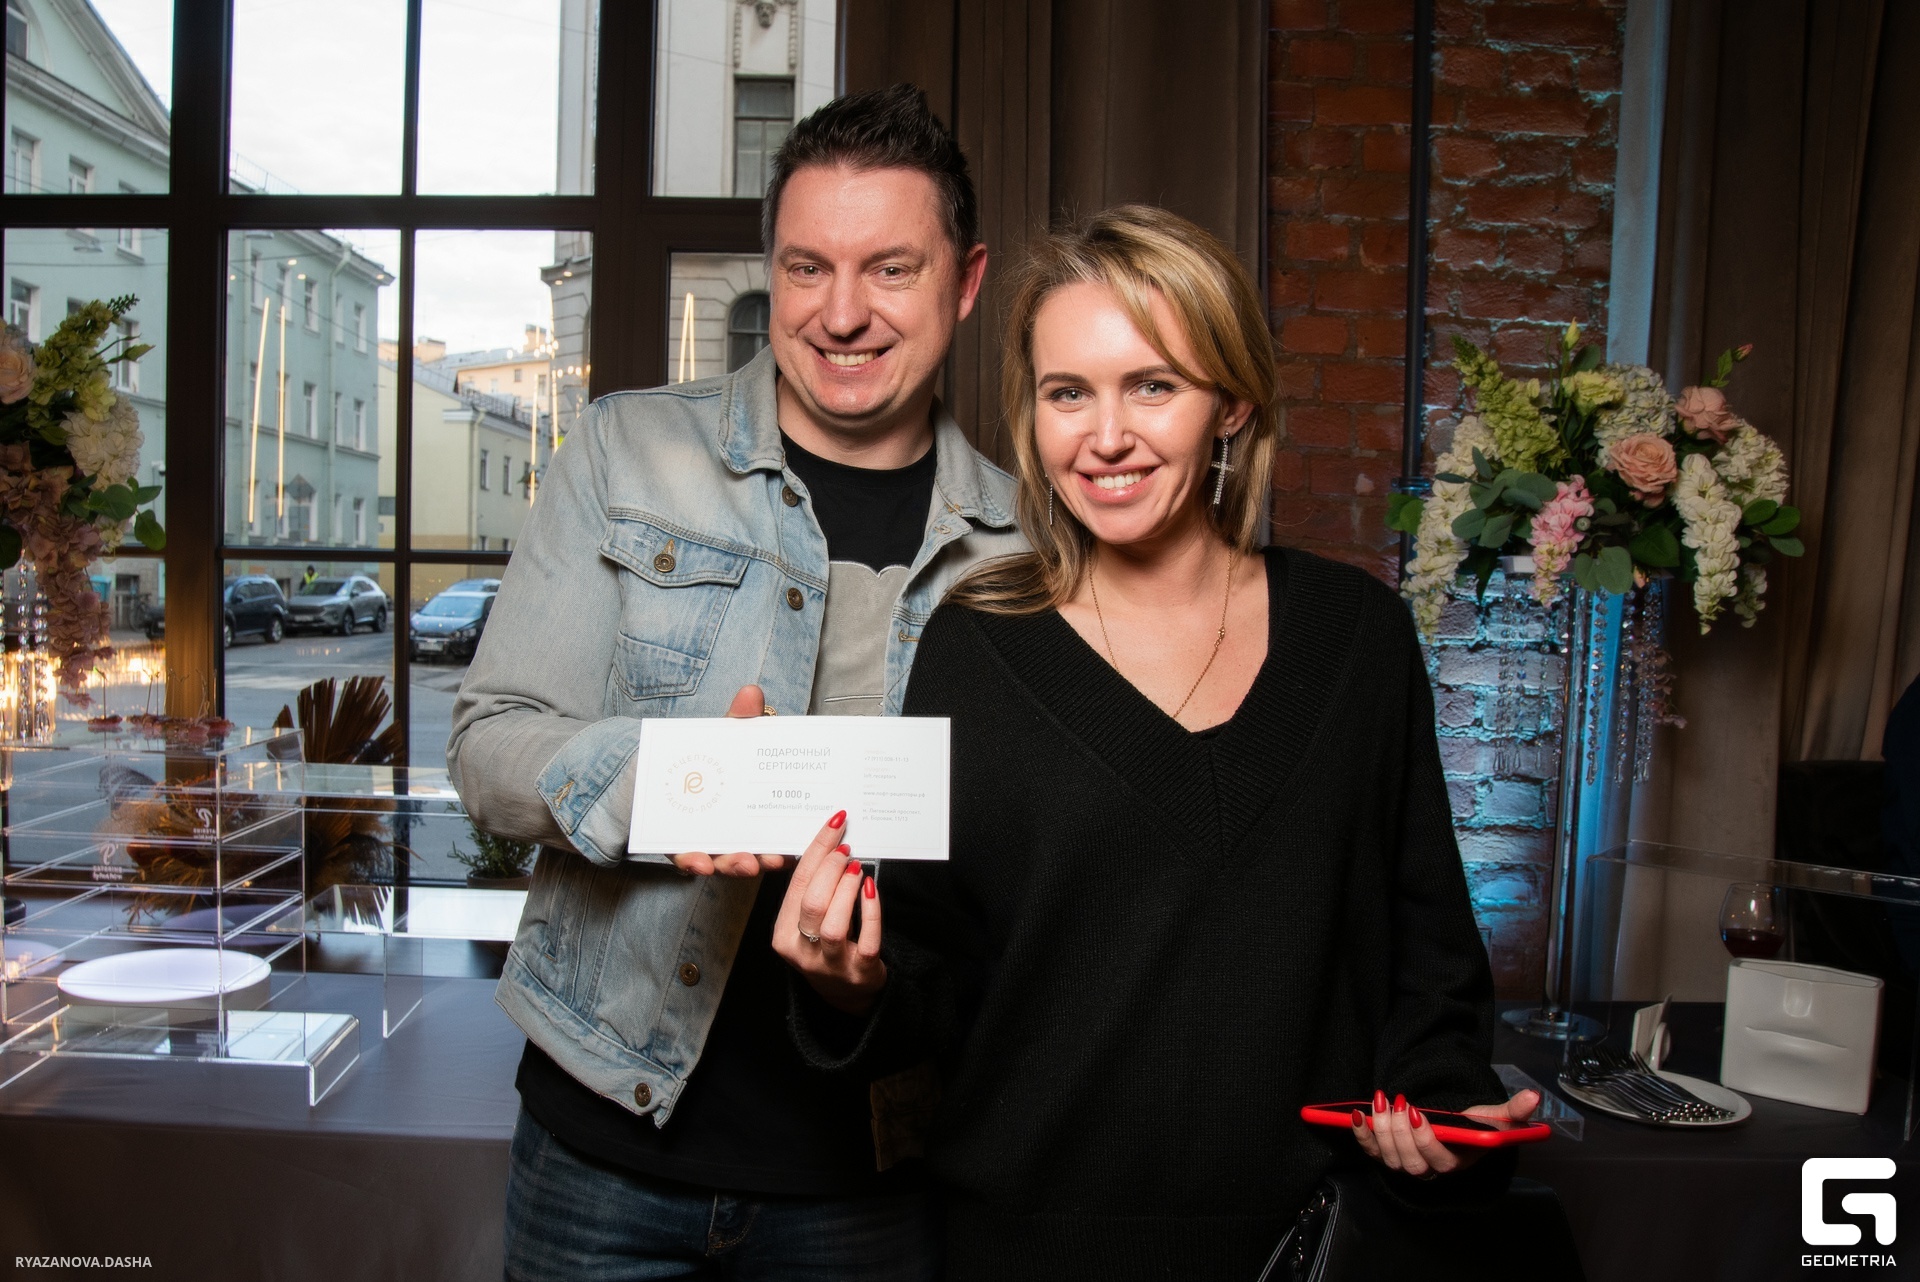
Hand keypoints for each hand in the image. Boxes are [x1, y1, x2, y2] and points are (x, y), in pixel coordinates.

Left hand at [669, 685, 788, 876]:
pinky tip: (698, 863)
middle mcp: (744, 835)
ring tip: (744, 863)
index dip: (796, 838)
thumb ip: (740, 721)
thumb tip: (751, 692)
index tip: (807, 840)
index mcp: (761, 812)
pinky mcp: (685, 850)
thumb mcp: (728, 740)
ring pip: (729, 863)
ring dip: (738, 865)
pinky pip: (690, 862)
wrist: (668, 775)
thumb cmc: (713, 763)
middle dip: (770, 857)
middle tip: (777, 858)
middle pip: (762, 852)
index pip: (782, 828)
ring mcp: (715, 845)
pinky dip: (695, 863)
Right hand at [771, 815, 884, 1014]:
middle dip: (831, 869)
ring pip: (833, 924)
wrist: (847, 993)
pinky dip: (871, 911)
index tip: (835, 825)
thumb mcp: (809, 922)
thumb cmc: (827, 947)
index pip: (797, 884)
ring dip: (847, 890)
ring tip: (858, 869)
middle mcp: (802, 951)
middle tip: (847, 850)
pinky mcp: (860, 972)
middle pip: (811, 903)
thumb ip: (814, 890)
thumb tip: (832, 843)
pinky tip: (872, 890)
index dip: (817, 850)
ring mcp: (831, 965)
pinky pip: (867, 940)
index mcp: (783, 934)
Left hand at [1351, 1088, 1539, 1177]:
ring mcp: (1407, 1164)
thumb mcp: (1495, 1117)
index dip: (1423, 1140)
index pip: (1438, 1160)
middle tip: (1396, 1103)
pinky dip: (1361, 1134)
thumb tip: (1534, 1097)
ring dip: (1380, 1130)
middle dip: (1398, 1133)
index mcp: (1456, 1161)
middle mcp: (1430, 1169)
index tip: (1416, 1113)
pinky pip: (1370, 1152)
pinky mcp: (1387, 1155)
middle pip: (1410, 1163)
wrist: (1452, 1130)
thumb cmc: (1474, 1126)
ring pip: (1389, 1158)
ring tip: (1380, 1101)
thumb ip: (1515, 1110)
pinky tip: (1357, 1115)